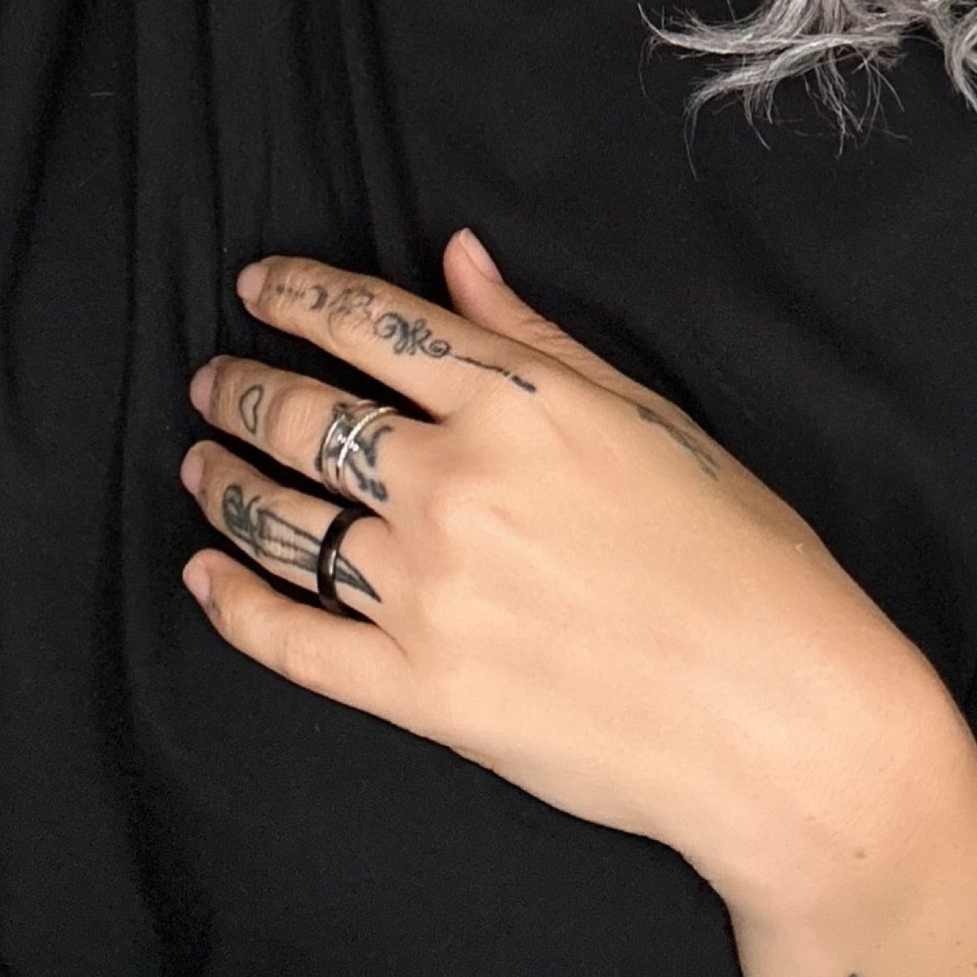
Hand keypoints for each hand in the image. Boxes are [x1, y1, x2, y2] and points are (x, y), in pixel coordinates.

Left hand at [179, 232, 950, 913]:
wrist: (780, 717)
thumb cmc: (740, 553)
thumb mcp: (646, 416)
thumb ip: (534, 337)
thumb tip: (456, 258)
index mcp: (517, 403)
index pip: (373, 325)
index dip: (299, 296)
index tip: (256, 286)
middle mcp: (455, 483)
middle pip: (307, 416)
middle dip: (243, 387)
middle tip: (210, 379)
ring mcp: (428, 590)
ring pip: (284, 518)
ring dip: (224, 480)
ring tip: (196, 461)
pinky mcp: (420, 692)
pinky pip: (293, 639)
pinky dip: (233, 601)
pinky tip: (202, 573)